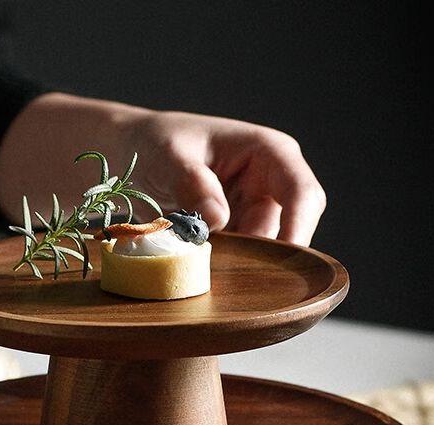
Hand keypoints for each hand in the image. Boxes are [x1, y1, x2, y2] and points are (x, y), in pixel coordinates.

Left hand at [0, 93, 325, 246]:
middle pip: (284, 232)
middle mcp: (270, 184)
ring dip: (234, 263)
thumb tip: (218, 219)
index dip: (297, 230)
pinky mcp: (235, 233)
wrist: (132, 155)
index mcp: (269, 153)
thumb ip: (193, 184)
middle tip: (219, 271)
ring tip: (197, 263)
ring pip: (260, 252)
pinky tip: (195, 267)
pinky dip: (220, 267)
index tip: (281, 264)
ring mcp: (253, 211)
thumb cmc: (156, 143)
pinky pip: (238, 258)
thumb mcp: (169, 156)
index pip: (301, 195)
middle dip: (258, 256)